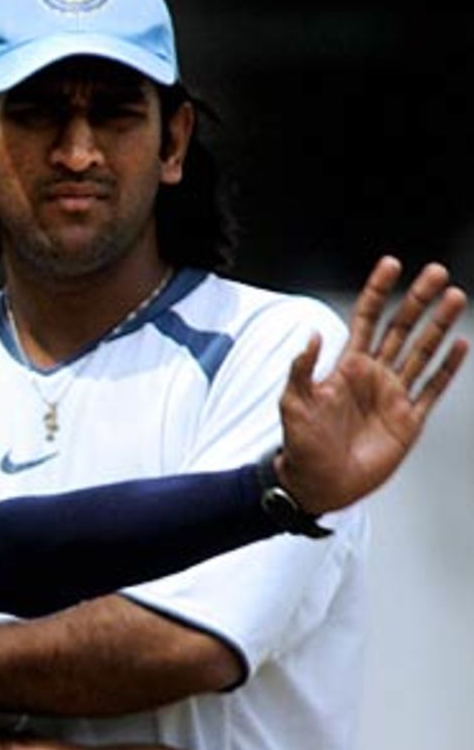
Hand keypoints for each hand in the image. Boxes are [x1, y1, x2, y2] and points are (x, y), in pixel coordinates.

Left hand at [277, 257, 466, 513]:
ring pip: (421, 351)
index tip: (390, 264)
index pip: (366, 319)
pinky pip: (432, 388)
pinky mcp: (408, 420)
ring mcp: (393, 396)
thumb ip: (301, 369)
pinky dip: (447, 368)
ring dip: (438, 325)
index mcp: (346, 367)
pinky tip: (460, 345)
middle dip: (417, 300)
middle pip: (400, 328)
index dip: (377, 291)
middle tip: (435, 273)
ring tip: (453, 297)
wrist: (318, 484)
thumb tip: (311, 335)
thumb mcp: (293, 404)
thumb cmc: (300, 446)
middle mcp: (373, 376)